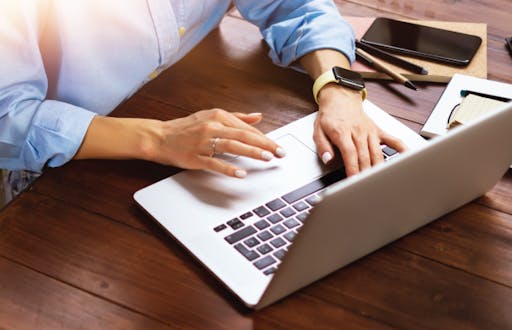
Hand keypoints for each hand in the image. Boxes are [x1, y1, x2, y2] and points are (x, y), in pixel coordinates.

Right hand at [148, 109, 285, 177]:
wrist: (160, 137)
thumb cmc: (186, 128)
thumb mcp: (212, 117)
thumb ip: (237, 117)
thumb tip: (258, 116)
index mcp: (218, 116)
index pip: (246, 128)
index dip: (264, 138)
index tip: (277, 146)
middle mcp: (212, 127)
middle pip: (243, 136)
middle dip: (264, 144)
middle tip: (279, 152)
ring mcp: (203, 142)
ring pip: (232, 146)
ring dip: (251, 152)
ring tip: (266, 158)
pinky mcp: (195, 156)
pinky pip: (215, 163)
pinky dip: (228, 168)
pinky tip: (241, 173)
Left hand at [314, 85, 405, 175]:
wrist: (341, 98)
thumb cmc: (330, 116)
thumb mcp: (318, 131)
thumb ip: (322, 147)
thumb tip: (328, 159)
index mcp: (343, 132)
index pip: (350, 153)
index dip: (353, 168)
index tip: (354, 180)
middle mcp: (358, 132)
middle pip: (365, 156)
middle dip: (366, 174)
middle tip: (366, 187)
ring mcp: (370, 132)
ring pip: (377, 153)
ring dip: (378, 168)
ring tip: (380, 181)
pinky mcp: (378, 131)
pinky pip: (393, 140)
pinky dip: (401, 149)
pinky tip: (407, 158)